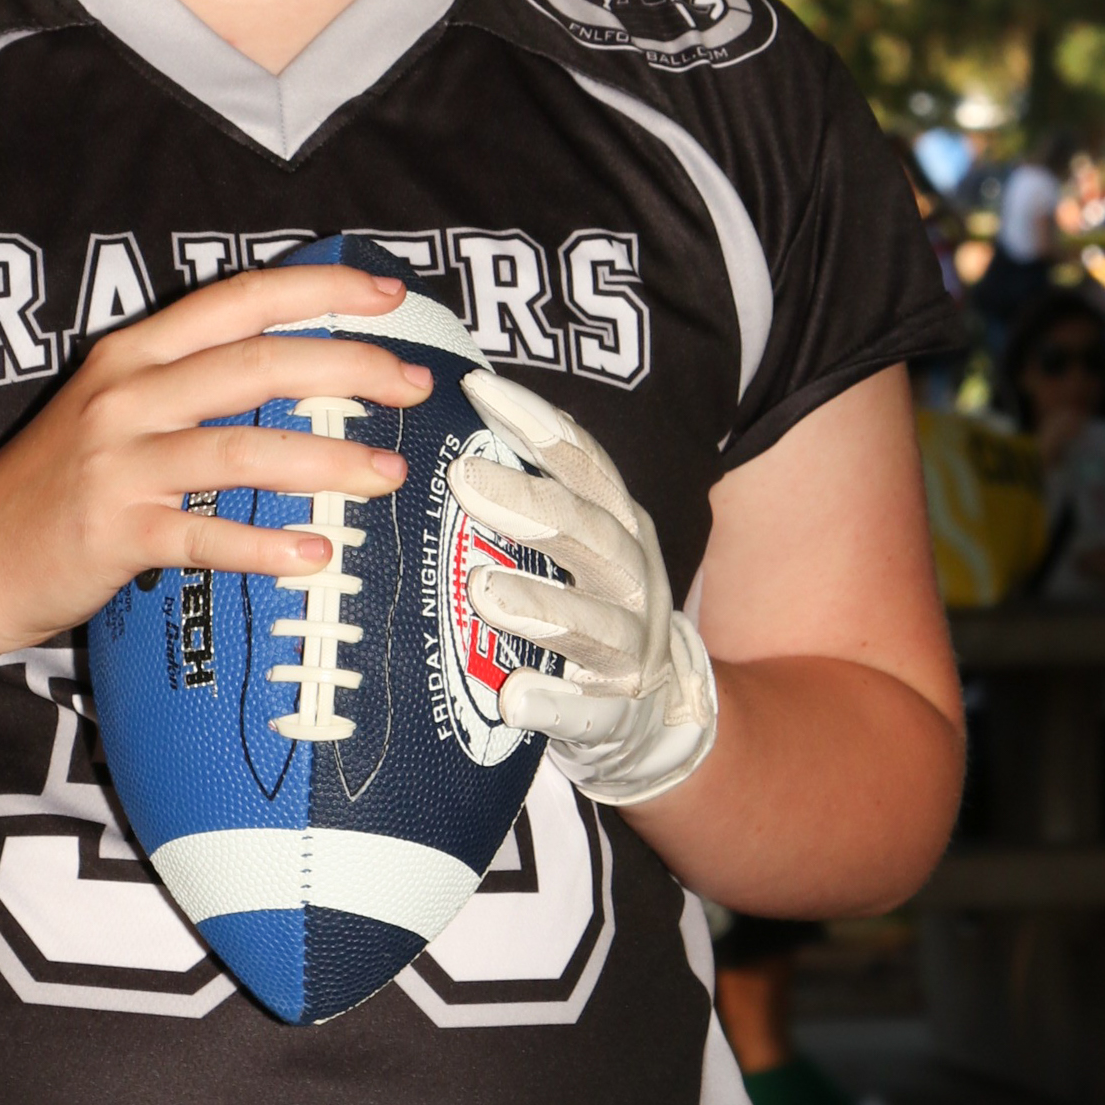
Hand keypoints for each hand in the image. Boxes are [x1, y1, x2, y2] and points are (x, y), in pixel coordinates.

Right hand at [0, 264, 432, 656]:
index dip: (321, 290)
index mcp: (135, 353)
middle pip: (258, 363)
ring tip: (387, 475)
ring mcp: (120, 463)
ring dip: (328, 460)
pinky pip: (207, 536)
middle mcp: (129, 395)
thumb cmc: (58, 484)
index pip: (242, 299)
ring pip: (245, 448)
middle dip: (349, 367)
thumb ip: (189, 381)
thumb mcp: (114, 408)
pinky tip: (317, 556)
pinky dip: (267, 546)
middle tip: (414, 385)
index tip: (390, 296)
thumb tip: (297, 369)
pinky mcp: (116, 531)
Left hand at [445, 369, 716, 806]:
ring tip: (481, 589)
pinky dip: (555, 702)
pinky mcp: (614, 713)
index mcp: (619, 526)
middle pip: (588, 533)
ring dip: (540, 602)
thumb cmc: (588, 607)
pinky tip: (516, 696)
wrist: (654, 716)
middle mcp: (632, 578)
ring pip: (590, 622)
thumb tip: (451, 423)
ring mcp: (629, 648)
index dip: (536, 424)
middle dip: (529, 503)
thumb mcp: (577, 545)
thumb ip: (532, 494)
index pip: (584, 465)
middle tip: (463, 479)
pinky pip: (586, 709)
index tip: (477, 389)